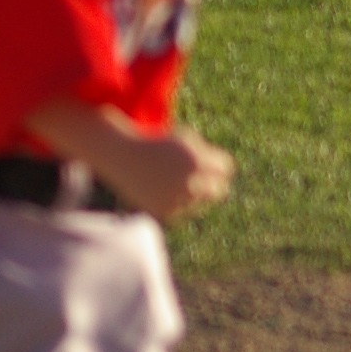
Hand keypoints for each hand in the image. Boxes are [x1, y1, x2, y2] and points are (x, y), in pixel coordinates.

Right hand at [108, 128, 235, 221]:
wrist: (121, 154)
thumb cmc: (156, 142)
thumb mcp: (185, 139)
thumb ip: (209, 156)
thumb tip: (229, 175)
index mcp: (196, 160)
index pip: (226, 169)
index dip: (219, 166)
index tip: (210, 164)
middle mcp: (189, 181)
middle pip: (219, 191)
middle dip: (214, 185)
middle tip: (200, 179)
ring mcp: (176, 198)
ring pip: (200, 203)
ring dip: (191, 193)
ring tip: (169, 179)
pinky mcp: (164, 211)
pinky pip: (182, 210)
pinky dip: (175, 202)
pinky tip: (159, 189)